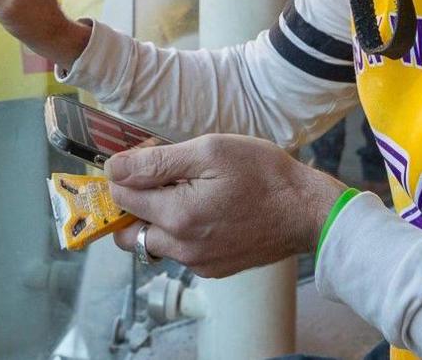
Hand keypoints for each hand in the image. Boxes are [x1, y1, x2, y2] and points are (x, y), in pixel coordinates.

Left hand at [108, 134, 344, 277]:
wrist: (308, 211)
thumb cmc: (264, 174)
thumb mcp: (210, 151)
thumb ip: (156, 161)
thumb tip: (114, 168)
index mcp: (178, 215)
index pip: (120, 196)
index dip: (126, 172)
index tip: (143, 158)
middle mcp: (183, 247)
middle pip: (128, 230)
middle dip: (132, 204)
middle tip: (156, 179)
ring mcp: (198, 263)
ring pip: (153, 243)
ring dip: (156, 219)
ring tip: (185, 192)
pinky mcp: (213, 269)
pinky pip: (179, 253)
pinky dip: (180, 233)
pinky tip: (204, 210)